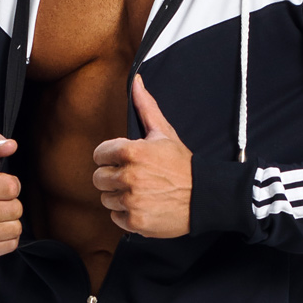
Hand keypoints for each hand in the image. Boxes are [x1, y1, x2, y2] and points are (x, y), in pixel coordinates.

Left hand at [92, 77, 191, 236]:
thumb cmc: (182, 165)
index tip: (122, 161)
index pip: (99, 154)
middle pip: (98, 178)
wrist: (204, 197)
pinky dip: (126, 215)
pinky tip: (142, 206)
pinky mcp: (135, 221)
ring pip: (106, 199)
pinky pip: (115, 218)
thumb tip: (135, 81)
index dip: (109, 157)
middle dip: (112, 177)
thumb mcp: (164, 133)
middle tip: (132, 178)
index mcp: (132, 152)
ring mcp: (132, 201)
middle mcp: (129, 177)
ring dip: (119, 197)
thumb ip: (145, 107)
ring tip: (139, 192)